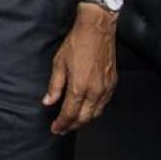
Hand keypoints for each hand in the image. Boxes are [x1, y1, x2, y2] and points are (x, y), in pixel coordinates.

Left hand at [42, 5, 117, 133]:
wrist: (97, 30)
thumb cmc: (77, 43)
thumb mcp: (59, 63)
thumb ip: (54, 86)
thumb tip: (48, 101)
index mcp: (80, 87)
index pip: (70, 113)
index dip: (62, 123)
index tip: (55, 128)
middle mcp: (95, 91)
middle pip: (84, 118)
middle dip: (72, 125)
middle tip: (62, 128)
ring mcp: (106, 88)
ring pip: (96, 113)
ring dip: (84, 120)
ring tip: (73, 122)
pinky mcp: (112, 83)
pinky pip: (104, 104)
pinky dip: (95, 111)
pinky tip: (88, 109)